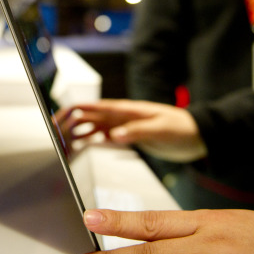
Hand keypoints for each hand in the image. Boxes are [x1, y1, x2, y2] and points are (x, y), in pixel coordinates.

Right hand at [56, 99, 207, 161]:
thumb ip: (138, 131)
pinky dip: (91, 140)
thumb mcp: (161, 129)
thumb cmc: (182, 128)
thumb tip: (115, 134)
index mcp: (130, 111)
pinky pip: (104, 137)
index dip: (80, 109)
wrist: (197, 136)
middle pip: (92, 117)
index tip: (62, 113)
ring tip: (62, 139)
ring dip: (79, 131)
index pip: (100, 108)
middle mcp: (124, 117)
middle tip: (55, 130)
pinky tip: (81, 146)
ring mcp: (125, 126)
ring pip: (95, 127)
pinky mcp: (129, 136)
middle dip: (73, 122)